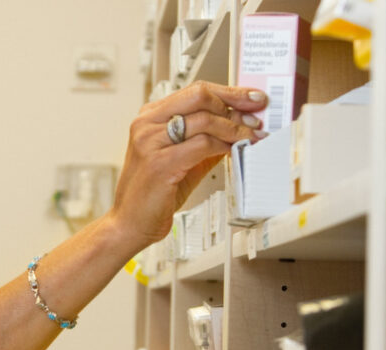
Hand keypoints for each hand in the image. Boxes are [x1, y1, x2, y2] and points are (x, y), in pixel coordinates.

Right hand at [110, 81, 268, 247]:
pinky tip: (233, 151)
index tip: (251, 98)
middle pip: (199, 96)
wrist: (130, 223)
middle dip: (234, 103)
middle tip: (255, 117)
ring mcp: (150, 142)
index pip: (195, 91)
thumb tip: (238, 126)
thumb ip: (205, 140)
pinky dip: (224, 146)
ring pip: (205, 120)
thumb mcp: (183, 159)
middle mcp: (147, 125)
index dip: (228, 92)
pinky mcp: (160, 163)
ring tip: (251, 137)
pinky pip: (202, 145)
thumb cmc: (153, 194)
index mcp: (149, 118)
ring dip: (235, 128)